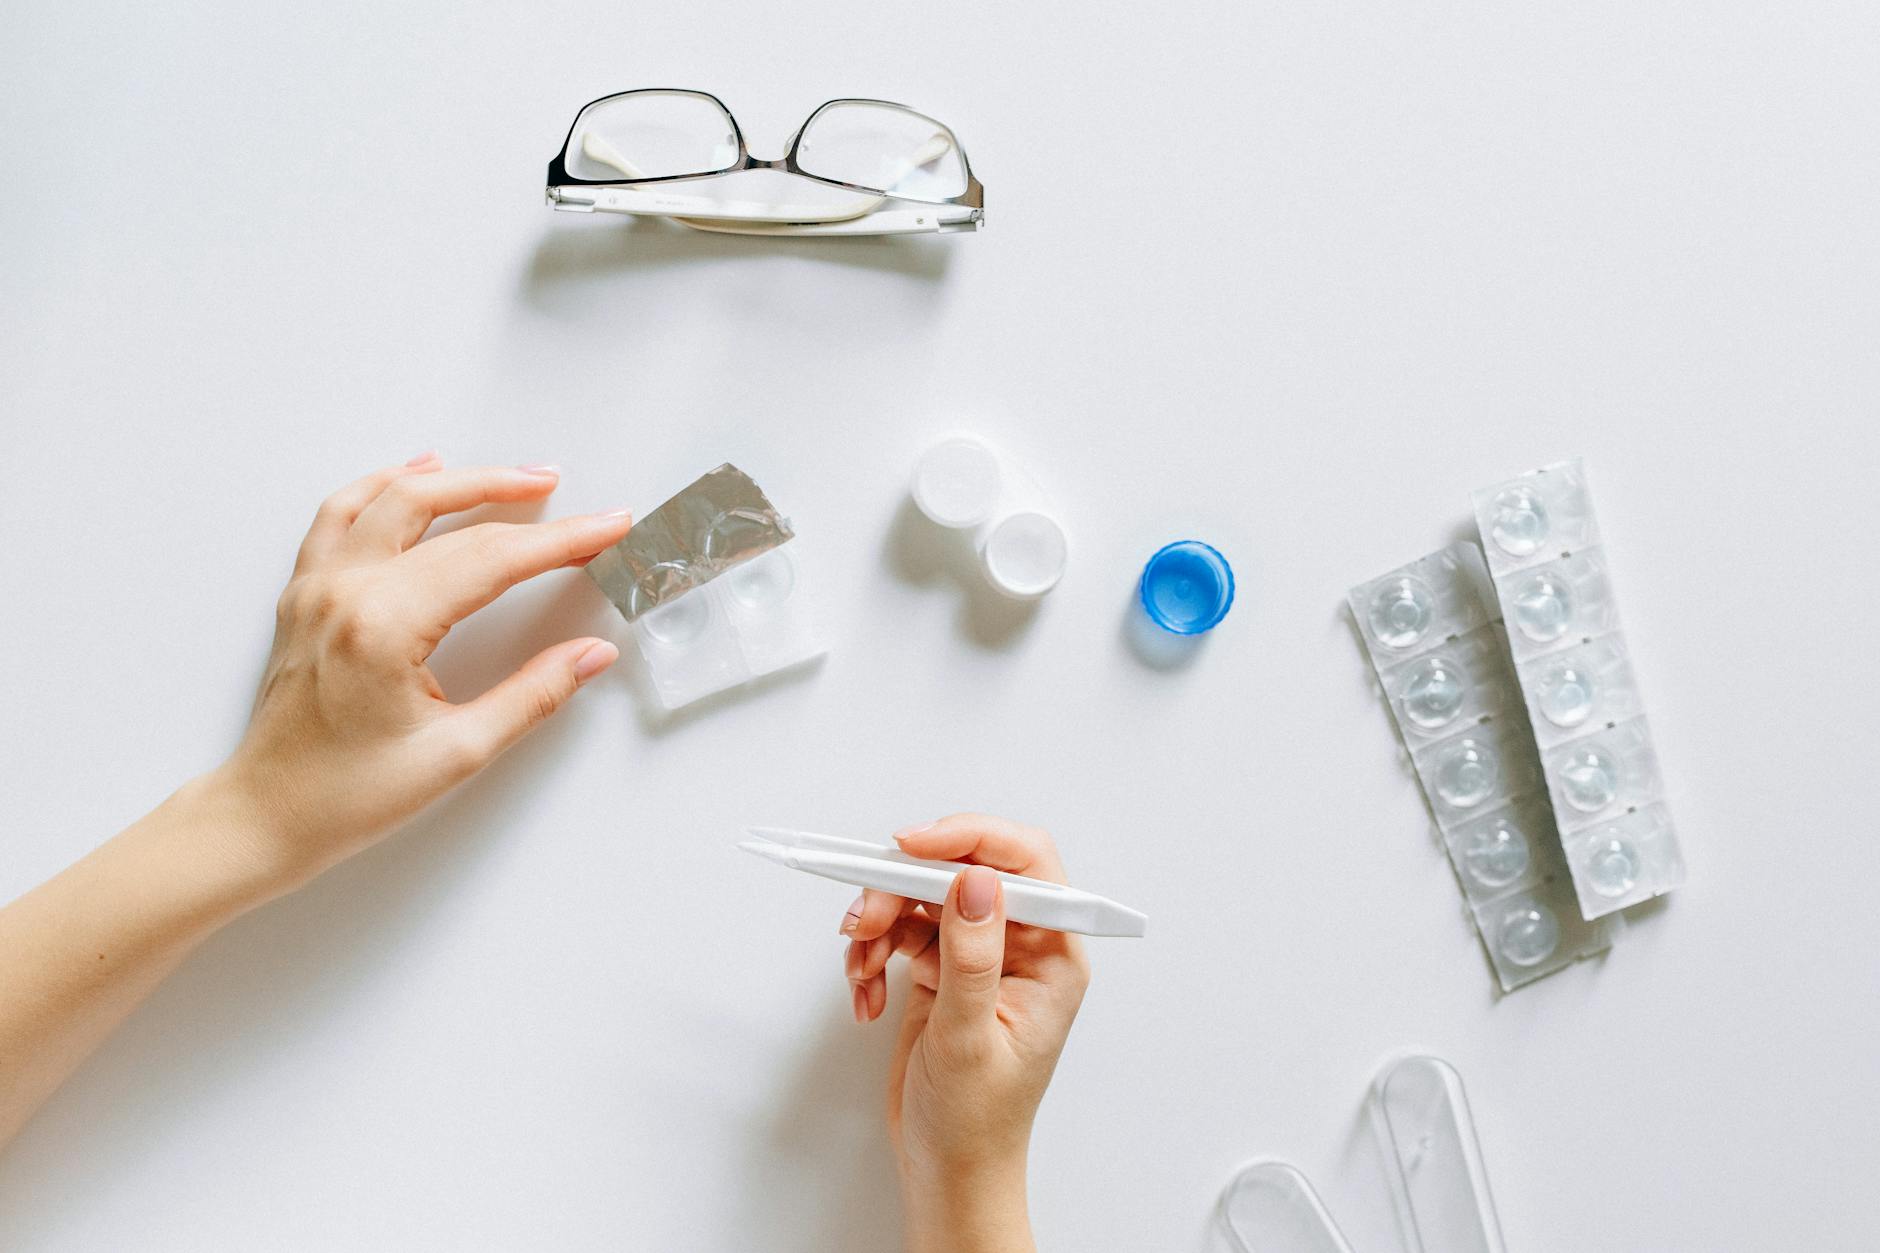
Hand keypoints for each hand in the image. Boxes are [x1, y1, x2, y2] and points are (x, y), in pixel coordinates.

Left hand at [207, 454, 632, 896]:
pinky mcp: (303, 593)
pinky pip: (341, 513)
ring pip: (389, 497)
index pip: (490, 561)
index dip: (559, 541)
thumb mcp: (457, 754)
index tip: (607, 528)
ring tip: (510, 477)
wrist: (264, 817)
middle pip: (443, 516)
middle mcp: (344, 591)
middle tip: (571, 497)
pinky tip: (417, 473)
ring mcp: (317, 586)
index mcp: (383, 627)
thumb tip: (591, 654)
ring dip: (455, 480)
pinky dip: (384, 484)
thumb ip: (532, 696)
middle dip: (515, 497)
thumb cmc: (348, 797)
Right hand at [841, 815, 1090, 1252]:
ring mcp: (978, 956)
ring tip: (859, 967)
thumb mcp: (970, 1039)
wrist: (947, 1169)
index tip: (913, 845)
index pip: (1025, 864)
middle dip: (904, 888)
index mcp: (1052, 957)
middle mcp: (1020, 947)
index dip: (970, 839)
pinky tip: (864, 994)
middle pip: (961, 873)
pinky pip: (901, 932)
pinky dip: (872, 954)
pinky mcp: (942, 970)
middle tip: (865, 918)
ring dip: (880, 923)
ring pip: (922, 898)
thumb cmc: (976, 1122)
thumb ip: (973, 957)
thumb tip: (977, 882)